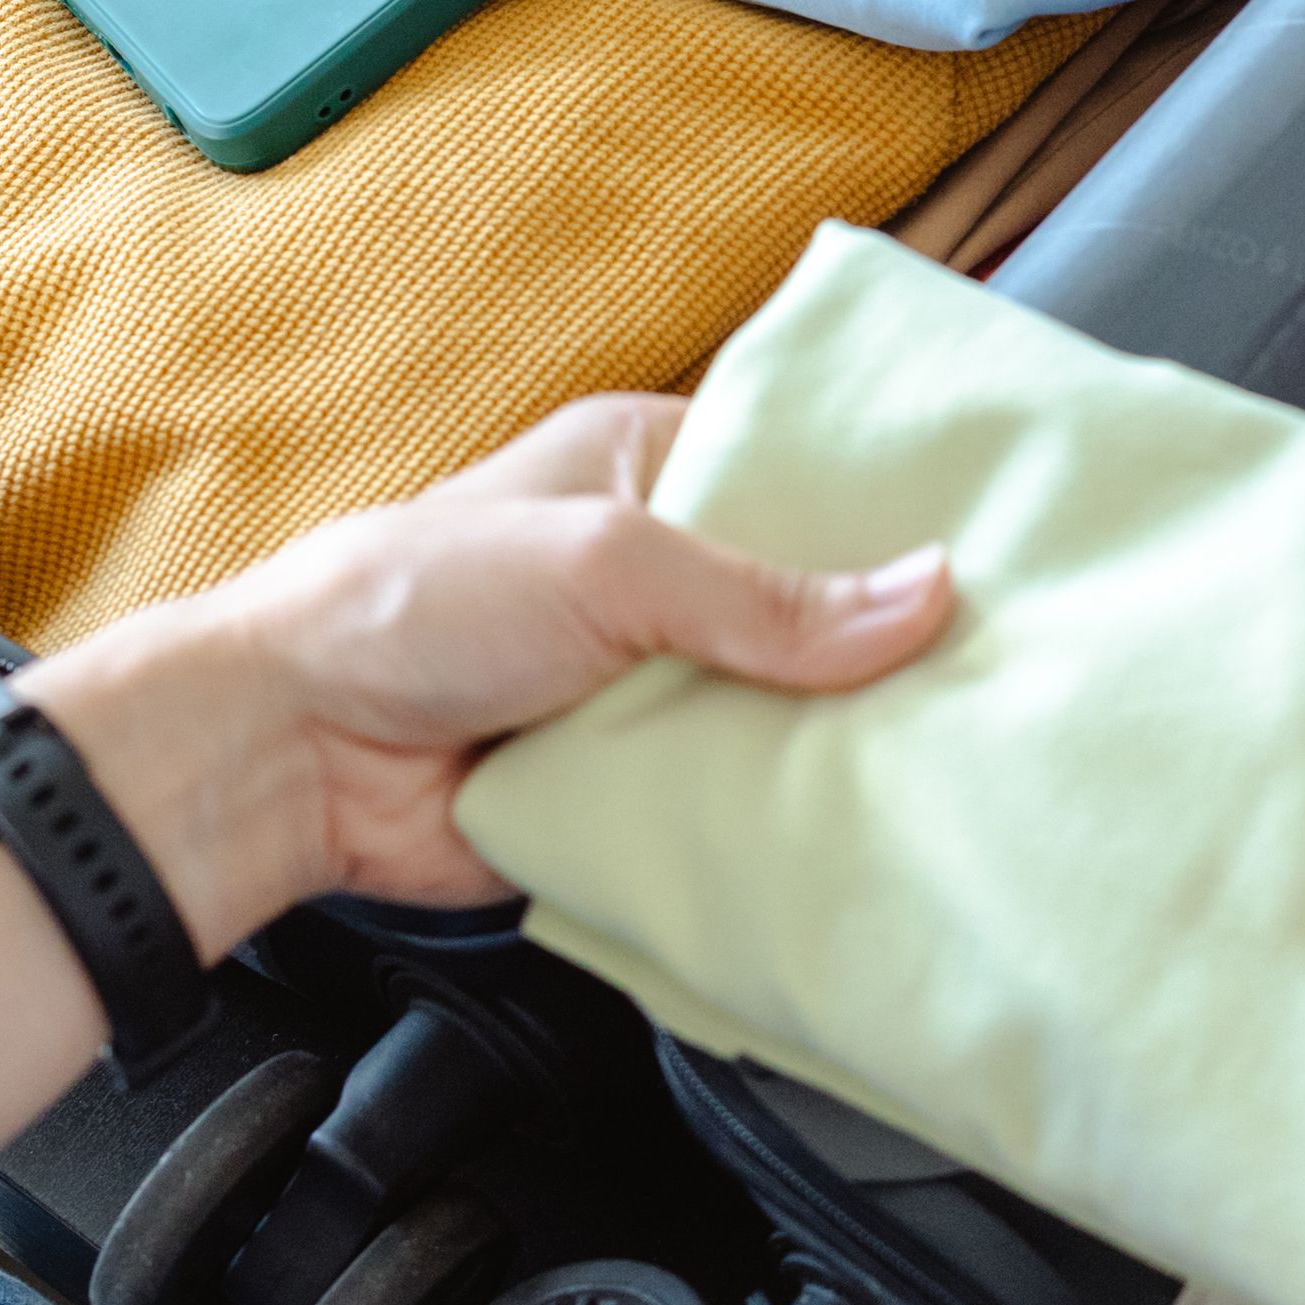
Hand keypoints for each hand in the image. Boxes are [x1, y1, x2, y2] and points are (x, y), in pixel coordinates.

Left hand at [31, 398, 954, 932]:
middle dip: (885, 646)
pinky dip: (785, 822)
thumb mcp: (607, 565)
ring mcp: (651, 688)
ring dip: (842, 744)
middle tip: (1013, 670)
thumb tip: (926, 596)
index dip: (893, 511)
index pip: (803, 475)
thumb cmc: (412, 606)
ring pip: (786, 715)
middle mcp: (662, 578)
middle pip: (811, 609)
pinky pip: (737, 805)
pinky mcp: (635, 789)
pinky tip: (877, 832)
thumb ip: (764, 596)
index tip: (1005, 544)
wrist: (291, 758)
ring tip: (971, 759)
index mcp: (651, 472)